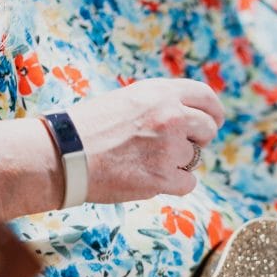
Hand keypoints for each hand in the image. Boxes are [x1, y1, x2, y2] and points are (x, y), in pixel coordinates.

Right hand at [66, 78, 225, 202]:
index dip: (213, 111)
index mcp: (161, 92)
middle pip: (208, 128)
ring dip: (178, 162)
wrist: (64, 155)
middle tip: (178, 146)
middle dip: (199, 138)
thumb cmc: (89, 128)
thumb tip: (190, 114)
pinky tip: (148, 178)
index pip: (206, 97)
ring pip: (195, 158)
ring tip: (145, 161)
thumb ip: (160, 103)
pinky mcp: (164, 177)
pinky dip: (173, 184)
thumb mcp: (128, 99)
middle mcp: (171, 116)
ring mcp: (170, 147)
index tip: (213, 120)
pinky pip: (188, 183)